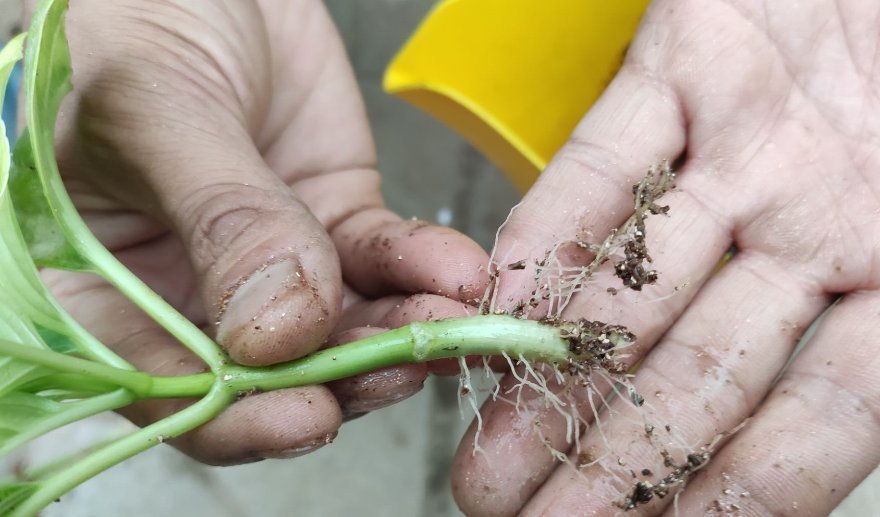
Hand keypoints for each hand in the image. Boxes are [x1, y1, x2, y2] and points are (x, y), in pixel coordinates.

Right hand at [29, 0, 487, 464]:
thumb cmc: (137, 26)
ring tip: (449, 318)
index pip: (170, 387)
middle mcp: (194, 293)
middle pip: (273, 373)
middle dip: (344, 375)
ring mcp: (274, 264)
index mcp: (109, 290)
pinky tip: (456, 270)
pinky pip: (387, 260)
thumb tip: (276, 331)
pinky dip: (425, 267)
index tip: (310, 415)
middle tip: (404, 361)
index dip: (240, 418)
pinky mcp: (338, 225)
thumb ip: (219, 219)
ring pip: (344, 324)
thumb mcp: (158, 111)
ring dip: (402, 327)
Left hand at [453, 0, 878, 513]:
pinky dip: (553, 235)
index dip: (736, 492)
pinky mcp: (684, 60)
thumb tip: (835, 420)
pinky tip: (504, 313)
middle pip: (697, 369)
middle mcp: (813, 225)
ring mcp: (746, 149)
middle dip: (612, 459)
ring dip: (557, 380)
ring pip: (636, 287)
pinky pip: (605, 160)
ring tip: (494, 465)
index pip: (813, 418)